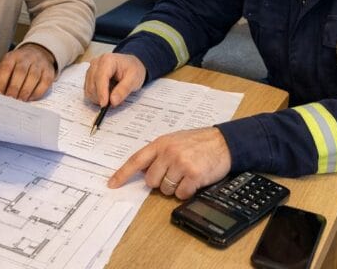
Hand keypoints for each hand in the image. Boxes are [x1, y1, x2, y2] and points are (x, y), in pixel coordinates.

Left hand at [0, 43, 55, 100]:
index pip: (6, 68)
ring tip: (20, 101)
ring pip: (34, 76)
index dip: (2, 81)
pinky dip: (38, 91)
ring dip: (26, 90)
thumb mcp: (4, 66)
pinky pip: (45, 82)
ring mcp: (39, 64)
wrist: (38, 53)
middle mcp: (26, 58)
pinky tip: (31, 98)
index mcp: (12, 56)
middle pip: (21, 72)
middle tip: (10, 100)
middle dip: (15, 87)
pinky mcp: (49, 71)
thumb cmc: (18, 64)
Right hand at [84, 53, 145, 106]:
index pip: (100, 77)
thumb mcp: (134, 79)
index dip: (101, 92)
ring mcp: (91, 69)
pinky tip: (107, 94)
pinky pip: (88, 90)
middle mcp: (96, 63)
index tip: (104, 104)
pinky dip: (96, 96)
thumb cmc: (133, 69)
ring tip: (112, 96)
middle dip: (101, 97)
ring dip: (98, 98)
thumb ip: (124, 89)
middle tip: (114, 102)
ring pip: (89, 89)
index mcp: (107, 60)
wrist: (131, 64)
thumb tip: (113, 101)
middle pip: (92, 84)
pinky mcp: (89, 76)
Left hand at [108, 127, 231, 199]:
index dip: (122, 174)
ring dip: (175, 187)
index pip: (136, 160)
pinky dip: (187, 192)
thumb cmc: (199, 142)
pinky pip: (181, 194)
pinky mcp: (193, 175)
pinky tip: (194, 181)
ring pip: (165, 189)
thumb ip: (158, 153)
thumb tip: (142, 172)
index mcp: (161, 143)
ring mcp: (181, 163)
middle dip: (160, 182)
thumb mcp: (175, 141)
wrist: (224, 142)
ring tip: (187, 174)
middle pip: (151, 181)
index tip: (112, 184)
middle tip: (174, 174)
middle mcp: (168, 152)